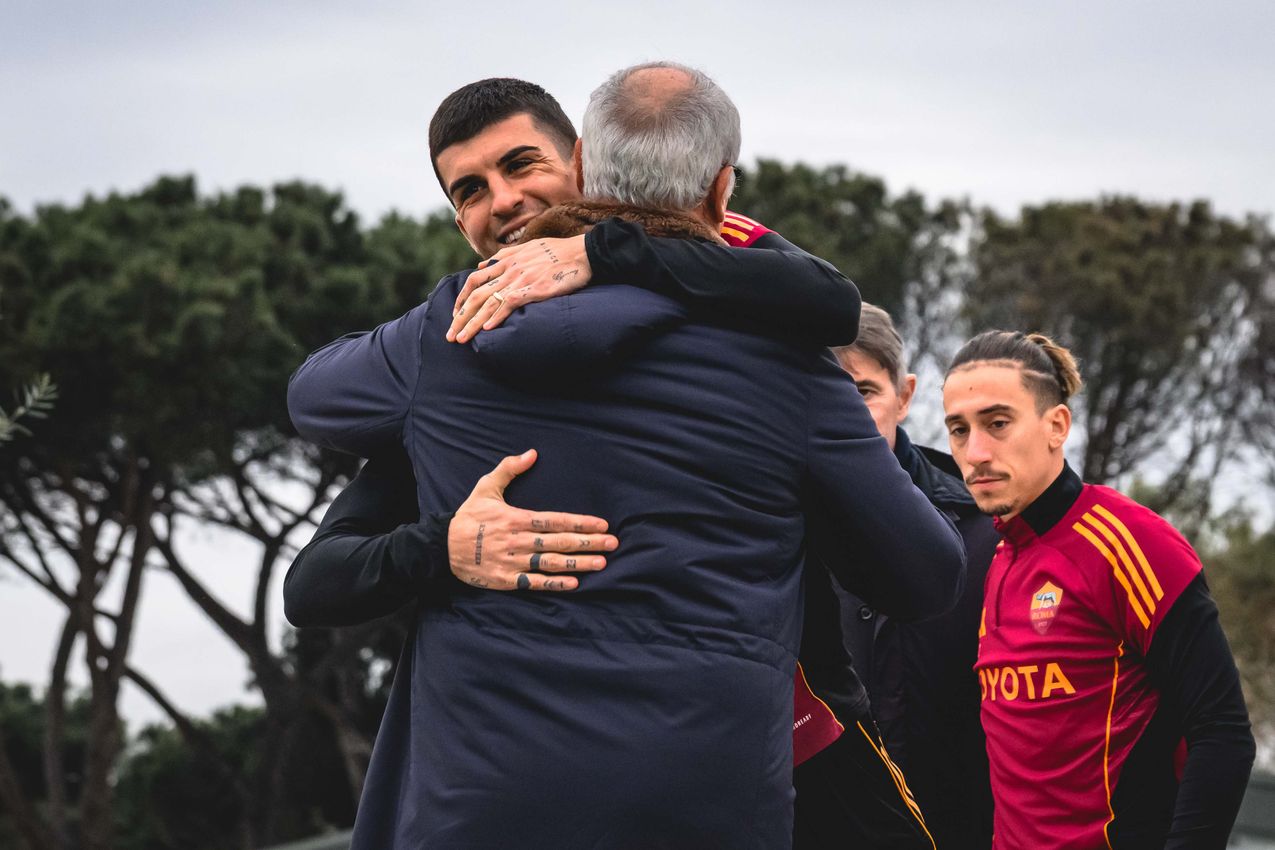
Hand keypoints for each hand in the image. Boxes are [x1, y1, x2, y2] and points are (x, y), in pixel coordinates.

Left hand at [446, 235, 591, 342]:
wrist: (583, 252)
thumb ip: (503, 256)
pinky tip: (487, 330)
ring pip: (488, 303)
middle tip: (450, 335)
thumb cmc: (558, 251)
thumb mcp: (526, 247)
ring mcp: (521, 280)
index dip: (461, 298)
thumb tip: (483, 264)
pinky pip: (510, 304)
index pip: (474, 280)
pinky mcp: (534, 289)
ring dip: (472, 323)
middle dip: (460, 317)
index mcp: (506, 261)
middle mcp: (509, 270)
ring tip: (461, 339)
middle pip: (475, 295)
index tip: (455, 313)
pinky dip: (496, 317)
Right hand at [447, 449, 616, 590]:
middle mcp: (518, 541)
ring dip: (578, 564)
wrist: (442, 548)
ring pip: (551, 563)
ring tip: (601, 563)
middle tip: (613, 544)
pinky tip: (574, 584)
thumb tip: (531, 453)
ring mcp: (513, 562)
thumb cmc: (469, 516)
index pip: (555, 521)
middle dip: (588, 543)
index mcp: (516, 519)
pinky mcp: (507, 580)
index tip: (602, 524)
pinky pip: (534, 583)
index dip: (580, 523)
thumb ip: (509, 469)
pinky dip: (554, 584)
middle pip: (559, 542)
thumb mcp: (486, 487)